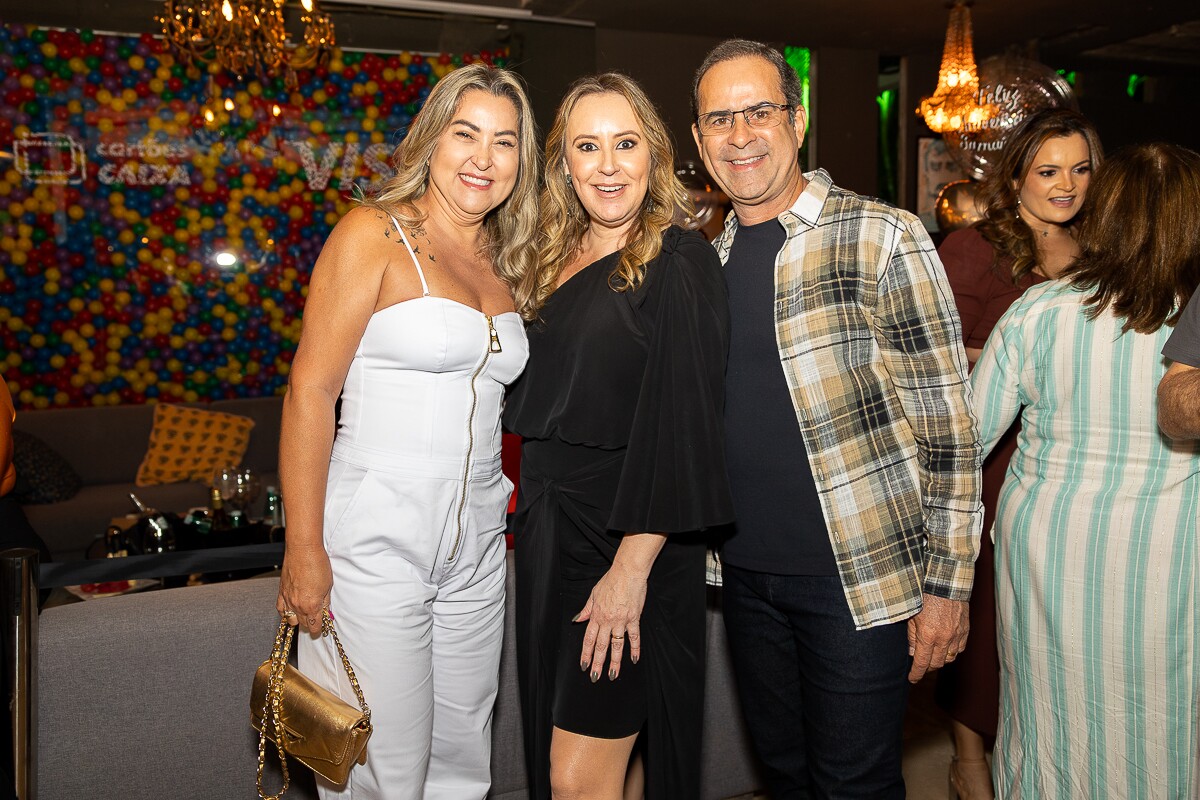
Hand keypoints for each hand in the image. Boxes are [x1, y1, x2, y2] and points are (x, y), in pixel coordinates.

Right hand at [277, 543, 332, 634]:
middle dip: (311, 624)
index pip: (315, 626)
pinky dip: (286, 613)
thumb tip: (325, 612)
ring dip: (298, 619)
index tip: (322, 627)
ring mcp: (287, 600)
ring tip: (305, 613)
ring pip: (291, 620)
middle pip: (304, 625)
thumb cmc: (317, 564)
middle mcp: (297, 605)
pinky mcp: (281, 592)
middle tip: (316, 618)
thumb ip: (325, 602)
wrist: (303, 550)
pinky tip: (292, 610)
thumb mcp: (328, 585)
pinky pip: (281, 610)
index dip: (319, 628)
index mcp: (312, 605)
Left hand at [575, 562, 646, 682]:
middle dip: (597, 663)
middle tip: (595, 677)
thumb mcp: (594, 593)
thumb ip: (586, 609)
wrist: (627, 572)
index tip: (584, 666)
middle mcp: (607, 620)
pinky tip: (633, 659)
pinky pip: (634, 637)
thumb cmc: (611, 580)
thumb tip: (578, 619)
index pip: (589, 639)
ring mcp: (621, 621)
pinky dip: (635, 648)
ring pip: (616, 645)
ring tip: (612, 675)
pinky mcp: (634, 618)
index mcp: (596, 615)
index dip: (586, 654)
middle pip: (601, 646)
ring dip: (614, 662)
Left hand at [906, 593, 968, 682]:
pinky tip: (945, 648)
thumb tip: (912, 653)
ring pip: (949, 659)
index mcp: (928, 635)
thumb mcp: (911, 615)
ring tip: (931, 657)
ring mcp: (957, 635)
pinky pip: (959, 649)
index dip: (916, 674)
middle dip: (926, 668)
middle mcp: (944, 638)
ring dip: (939, 660)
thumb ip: (911, 636)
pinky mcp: (965, 630)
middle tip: (920, 667)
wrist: (946, 580)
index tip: (912, 679)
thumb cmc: (924, 595)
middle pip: (936, 664)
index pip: (922, 663)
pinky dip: (952, 652)